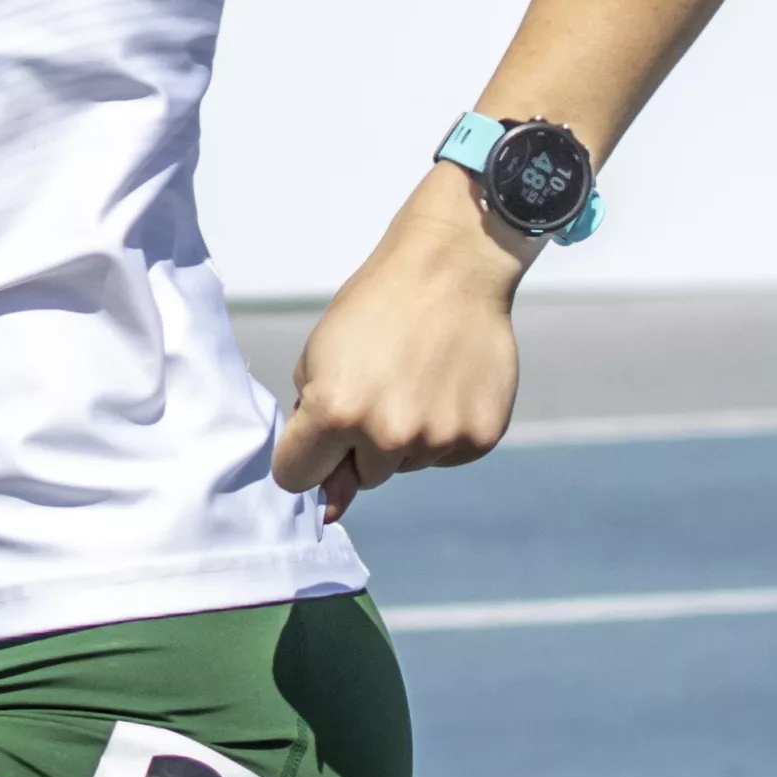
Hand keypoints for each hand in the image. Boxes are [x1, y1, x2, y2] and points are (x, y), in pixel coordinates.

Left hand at [270, 172, 528, 518]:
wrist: (450, 268)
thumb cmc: (376, 307)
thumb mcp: (319, 358)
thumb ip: (313, 431)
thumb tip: (331, 509)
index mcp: (335, 412)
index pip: (296, 478)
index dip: (306, 454)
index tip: (319, 433)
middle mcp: (388, 435)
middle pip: (359, 478)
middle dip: (359, 445)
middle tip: (380, 385)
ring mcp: (438, 439)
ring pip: (405, 466)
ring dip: (404, 436)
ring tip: (416, 377)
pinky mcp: (479, 437)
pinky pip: (445, 456)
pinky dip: (443, 430)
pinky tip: (446, 384)